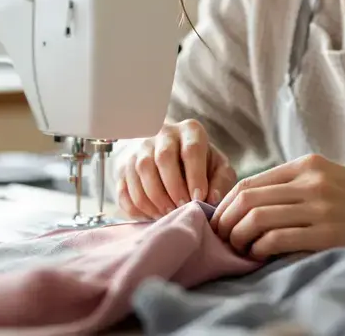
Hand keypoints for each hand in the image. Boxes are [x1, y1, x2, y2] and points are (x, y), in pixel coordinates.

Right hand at [115, 119, 237, 219]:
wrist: (172, 155)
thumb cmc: (201, 164)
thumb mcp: (218, 168)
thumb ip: (221, 181)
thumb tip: (211, 199)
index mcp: (190, 131)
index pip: (191, 150)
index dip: (195, 176)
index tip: (199, 198)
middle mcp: (162, 134)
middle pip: (163, 158)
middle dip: (173, 188)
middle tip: (181, 207)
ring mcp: (140, 149)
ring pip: (141, 171)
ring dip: (155, 198)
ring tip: (167, 214)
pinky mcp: (123, 166)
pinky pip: (125, 188)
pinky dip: (137, 207)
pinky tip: (152, 214)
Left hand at [211, 154, 344, 259]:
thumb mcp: (331, 181)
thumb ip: (296, 188)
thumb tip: (251, 208)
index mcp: (308, 165)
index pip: (249, 182)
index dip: (228, 205)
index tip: (222, 224)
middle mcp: (311, 181)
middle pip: (247, 198)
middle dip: (226, 222)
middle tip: (223, 241)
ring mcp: (320, 206)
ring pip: (256, 218)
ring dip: (239, 238)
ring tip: (240, 251)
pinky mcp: (329, 233)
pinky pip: (277, 239)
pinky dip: (260, 250)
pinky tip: (262, 257)